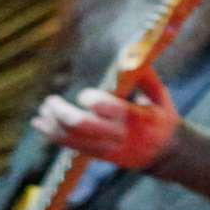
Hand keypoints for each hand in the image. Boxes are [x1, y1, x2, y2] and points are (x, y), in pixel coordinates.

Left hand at [31, 68, 178, 167]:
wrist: (168, 154)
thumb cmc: (162, 117)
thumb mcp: (160, 96)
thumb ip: (145, 76)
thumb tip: (131, 53)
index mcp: (137, 117)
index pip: (109, 108)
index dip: (91, 100)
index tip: (83, 95)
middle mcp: (121, 134)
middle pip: (83, 125)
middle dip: (61, 112)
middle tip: (49, 101)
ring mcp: (110, 148)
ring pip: (72, 138)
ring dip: (52, 125)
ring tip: (41, 112)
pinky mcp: (101, 156)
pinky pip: (72, 147)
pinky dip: (54, 136)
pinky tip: (42, 125)